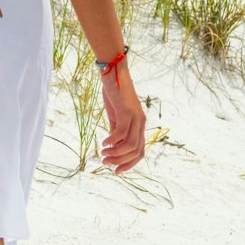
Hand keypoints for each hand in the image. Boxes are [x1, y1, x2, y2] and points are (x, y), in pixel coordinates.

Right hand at [98, 57, 146, 172]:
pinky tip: (103, 143)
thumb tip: (112, 146)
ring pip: (130, 145)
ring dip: (115, 154)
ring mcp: (135, 117)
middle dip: (120, 161)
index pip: (140, 152)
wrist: (113, 73)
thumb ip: (116, 130)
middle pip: (136, 151)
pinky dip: (112, 142)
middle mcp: (141, 123)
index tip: (115, 170)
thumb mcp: (115, 116)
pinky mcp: (127, 112)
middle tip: (105, 162)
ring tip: (103, 154)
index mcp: (139, 125)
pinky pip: (122, 133)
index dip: (129, 164)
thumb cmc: (114, 93)